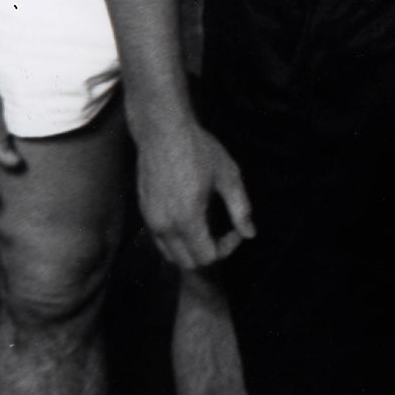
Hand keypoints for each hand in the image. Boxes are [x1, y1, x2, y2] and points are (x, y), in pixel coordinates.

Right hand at [136, 120, 254, 268]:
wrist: (163, 131)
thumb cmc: (199, 150)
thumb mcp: (228, 176)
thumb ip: (240, 209)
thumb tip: (250, 234)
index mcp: (187, 219)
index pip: (206, 258)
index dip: (226, 249)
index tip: (235, 230)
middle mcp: (164, 226)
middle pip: (187, 263)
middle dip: (209, 254)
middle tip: (224, 232)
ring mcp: (150, 220)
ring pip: (171, 255)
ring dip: (191, 250)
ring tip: (208, 227)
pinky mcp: (144, 212)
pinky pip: (160, 241)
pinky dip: (177, 241)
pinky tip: (191, 219)